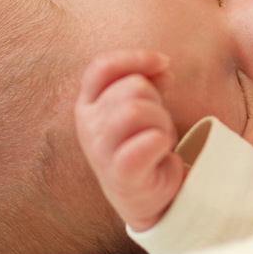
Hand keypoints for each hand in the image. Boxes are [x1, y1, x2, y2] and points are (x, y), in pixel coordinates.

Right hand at [74, 49, 185, 231]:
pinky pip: (143, 145)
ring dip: (161, 121)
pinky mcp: (120, 176)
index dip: (135, 59)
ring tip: (161, 138)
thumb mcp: (142, 105)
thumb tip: (163, 66)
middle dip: (157, 100)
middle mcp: (88, 125)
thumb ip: (147, 80)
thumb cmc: (141, 143)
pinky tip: (162, 151)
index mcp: (88, 103)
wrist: (145, 194)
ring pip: (137, 111)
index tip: (164, 63)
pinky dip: (159, 142)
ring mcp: (100, 152)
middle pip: (131, 87)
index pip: (102, 67)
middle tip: (159, 123)